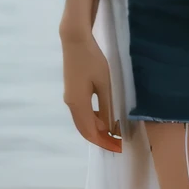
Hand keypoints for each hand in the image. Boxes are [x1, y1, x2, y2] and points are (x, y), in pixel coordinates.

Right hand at [61, 30, 122, 151]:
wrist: (75, 41)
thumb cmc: (92, 60)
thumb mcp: (104, 84)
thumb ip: (107, 106)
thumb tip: (110, 126)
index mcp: (78, 104)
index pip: (90, 132)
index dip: (104, 142)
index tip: (118, 147)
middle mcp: (71, 104)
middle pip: (84, 129)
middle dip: (100, 138)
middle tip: (117, 143)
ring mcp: (70, 97)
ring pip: (82, 121)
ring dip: (96, 129)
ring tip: (114, 132)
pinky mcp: (72, 91)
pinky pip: (81, 112)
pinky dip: (93, 118)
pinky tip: (104, 116)